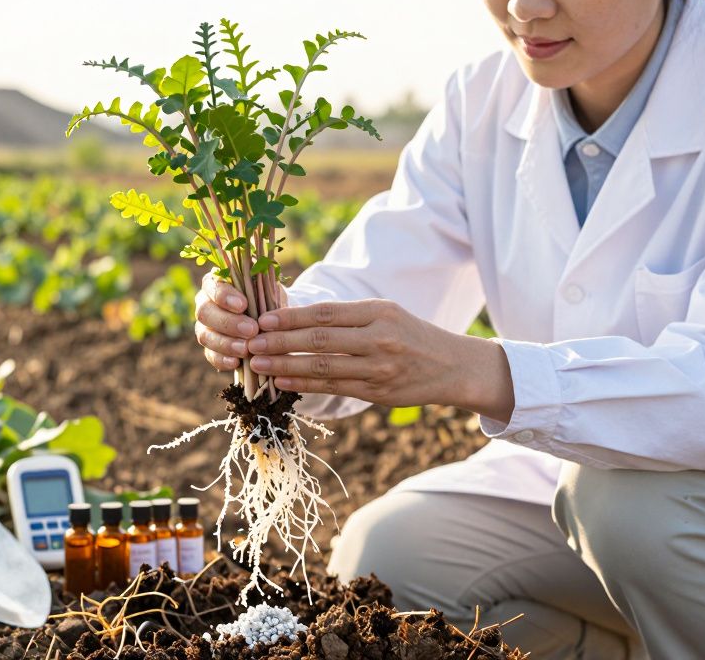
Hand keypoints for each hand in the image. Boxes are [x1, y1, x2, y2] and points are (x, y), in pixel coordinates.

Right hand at [193, 270, 284, 372]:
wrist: (273, 319)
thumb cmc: (268, 296)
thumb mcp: (268, 286)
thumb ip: (262, 284)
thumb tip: (263, 282)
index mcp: (216, 282)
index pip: (212, 286)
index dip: (224, 296)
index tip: (243, 304)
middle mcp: (205, 303)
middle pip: (205, 312)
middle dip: (228, 322)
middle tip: (251, 330)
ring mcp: (205, 327)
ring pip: (205, 335)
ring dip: (225, 343)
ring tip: (245, 349)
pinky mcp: (210, 348)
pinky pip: (210, 355)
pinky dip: (222, 360)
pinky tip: (236, 363)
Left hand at [245, 299, 516, 418]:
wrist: (453, 366)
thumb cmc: (411, 335)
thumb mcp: (386, 314)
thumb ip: (347, 316)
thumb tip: (295, 318)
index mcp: (378, 312)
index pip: (325, 313)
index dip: (291, 317)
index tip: (262, 318)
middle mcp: (379, 338)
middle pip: (319, 340)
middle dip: (279, 341)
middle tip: (250, 342)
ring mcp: (379, 367)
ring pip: (322, 366)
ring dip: (285, 365)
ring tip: (258, 362)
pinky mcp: (378, 391)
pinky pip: (334, 387)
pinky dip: (304, 384)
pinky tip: (282, 381)